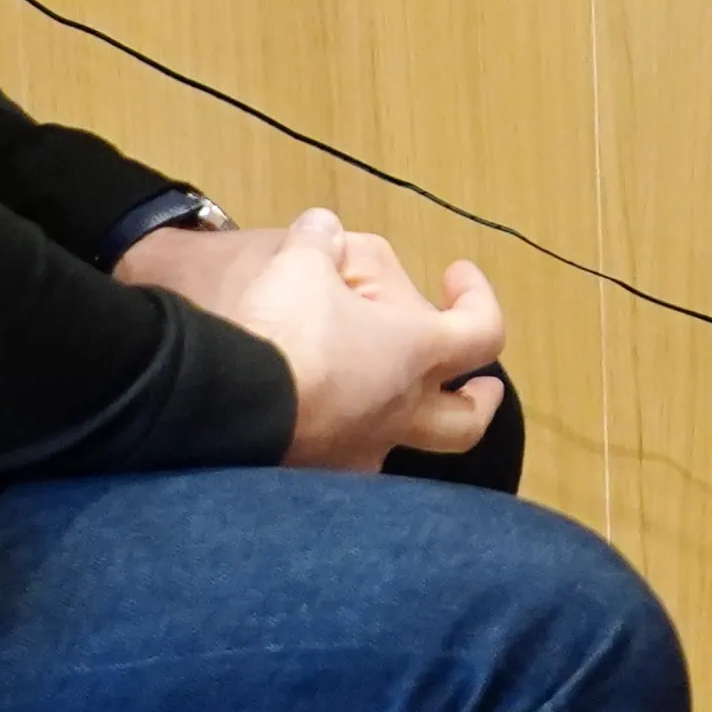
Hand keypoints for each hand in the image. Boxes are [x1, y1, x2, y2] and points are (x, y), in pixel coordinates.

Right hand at [171, 204, 511, 470]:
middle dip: (479, 399)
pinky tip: (315, 415)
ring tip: (375, 390)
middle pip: (465, 422)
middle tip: (480, 382)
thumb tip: (322, 230)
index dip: (479, 299)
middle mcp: (400, 413)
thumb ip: (318, 239)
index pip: (483, 332)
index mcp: (416, 355)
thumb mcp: (300, 262)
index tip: (455, 274)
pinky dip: (342, 436)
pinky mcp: (317, 481)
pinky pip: (344, 460)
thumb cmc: (286, 330)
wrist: (228, 409)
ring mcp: (360, 453)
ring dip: (401, 417)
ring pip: (400, 444)